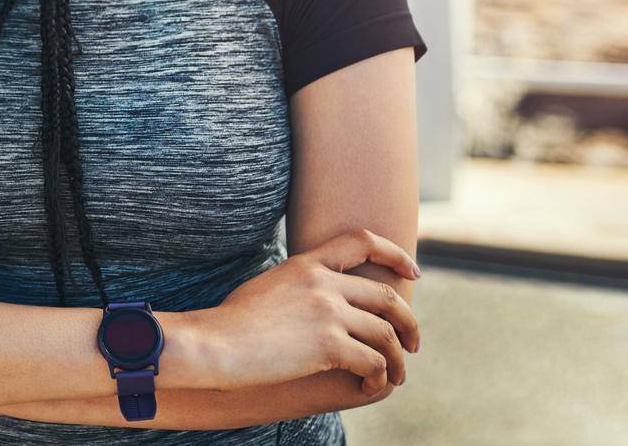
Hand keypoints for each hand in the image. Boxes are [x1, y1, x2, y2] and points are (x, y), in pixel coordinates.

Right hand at [205, 229, 420, 396]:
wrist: (214, 344)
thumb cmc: (230, 322)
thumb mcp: (267, 286)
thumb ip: (297, 285)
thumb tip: (315, 295)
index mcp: (306, 263)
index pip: (361, 240)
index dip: (395, 254)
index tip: (412, 272)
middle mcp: (322, 283)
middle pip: (386, 295)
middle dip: (408, 322)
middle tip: (413, 343)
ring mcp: (328, 312)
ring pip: (386, 334)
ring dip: (398, 359)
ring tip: (395, 375)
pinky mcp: (329, 344)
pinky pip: (373, 362)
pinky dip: (378, 378)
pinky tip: (368, 387)